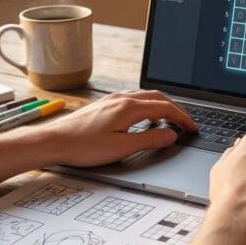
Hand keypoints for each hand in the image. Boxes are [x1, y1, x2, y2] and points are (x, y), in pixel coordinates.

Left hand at [32, 90, 196, 166]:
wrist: (53, 141)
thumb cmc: (82, 146)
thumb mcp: (121, 148)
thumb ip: (149, 140)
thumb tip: (171, 135)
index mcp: (129, 107)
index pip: (165, 108)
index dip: (182, 118)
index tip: (192, 128)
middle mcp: (121, 99)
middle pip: (158, 97)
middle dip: (175, 109)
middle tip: (186, 123)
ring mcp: (112, 100)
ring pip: (145, 96)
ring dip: (162, 105)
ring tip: (170, 119)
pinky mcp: (104, 105)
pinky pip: (133, 99)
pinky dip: (147, 105)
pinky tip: (144, 117)